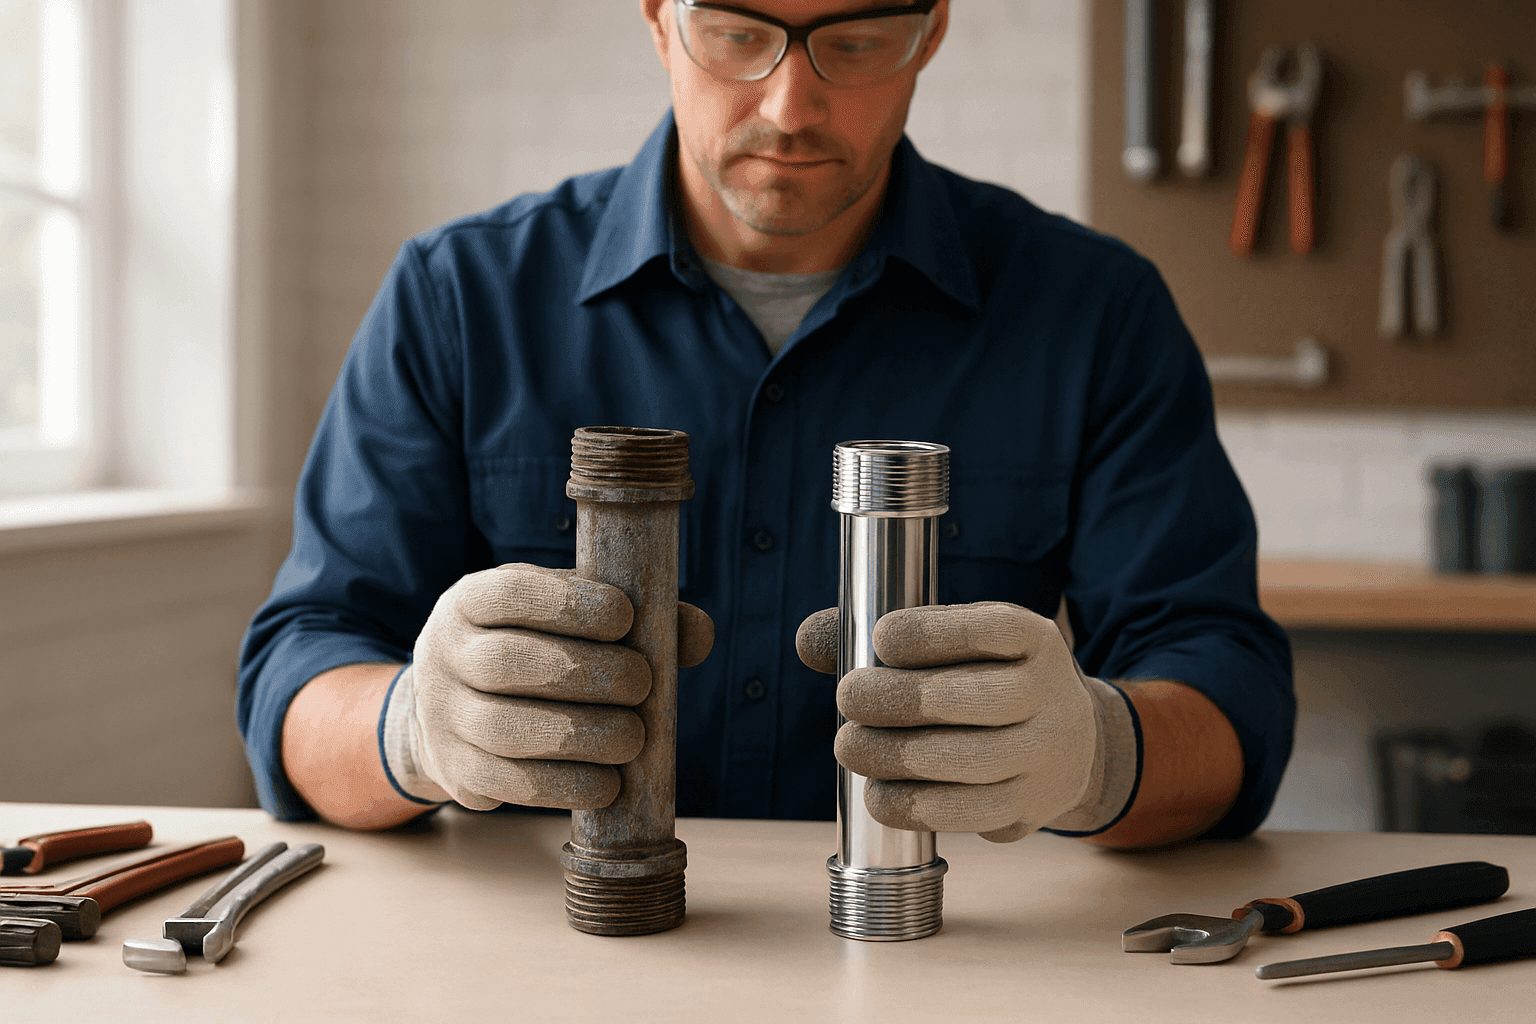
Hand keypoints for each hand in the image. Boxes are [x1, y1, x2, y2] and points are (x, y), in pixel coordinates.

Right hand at [381, 563, 712, 810]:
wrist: (456, 710)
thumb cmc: (534, 650)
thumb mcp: (567, 618)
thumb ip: (635, 618)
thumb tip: (698, 634)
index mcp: (470, 600)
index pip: (510, 592)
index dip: (569, 605)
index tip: (625, 617)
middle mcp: (443, 653)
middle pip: (507, 663)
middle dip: (586, 674)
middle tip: (643, 684)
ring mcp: (442, 716)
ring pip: (505, 728)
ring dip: (580, 736)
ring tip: (633, 738)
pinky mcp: (457, 772)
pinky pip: (508, 784)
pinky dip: (565, 786)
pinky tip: (607, 784)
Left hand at [796, 602, 1138, 841]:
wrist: (1069, 740)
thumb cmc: (984, 679)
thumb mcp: (956, 642)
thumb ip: (884, 636)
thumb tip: (807, 641)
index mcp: (1032, 638)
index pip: (988, 629)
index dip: (926, 634)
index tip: (879, 639)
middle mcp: (1050, 693)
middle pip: (971, 700)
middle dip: (895, 700)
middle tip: (847, 699)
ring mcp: (1046, 754)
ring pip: (968, 762)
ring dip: (894, 758)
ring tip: (849, 747)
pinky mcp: (1031, 806)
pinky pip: (969, 814)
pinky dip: (913, 807)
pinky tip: (878, 795)